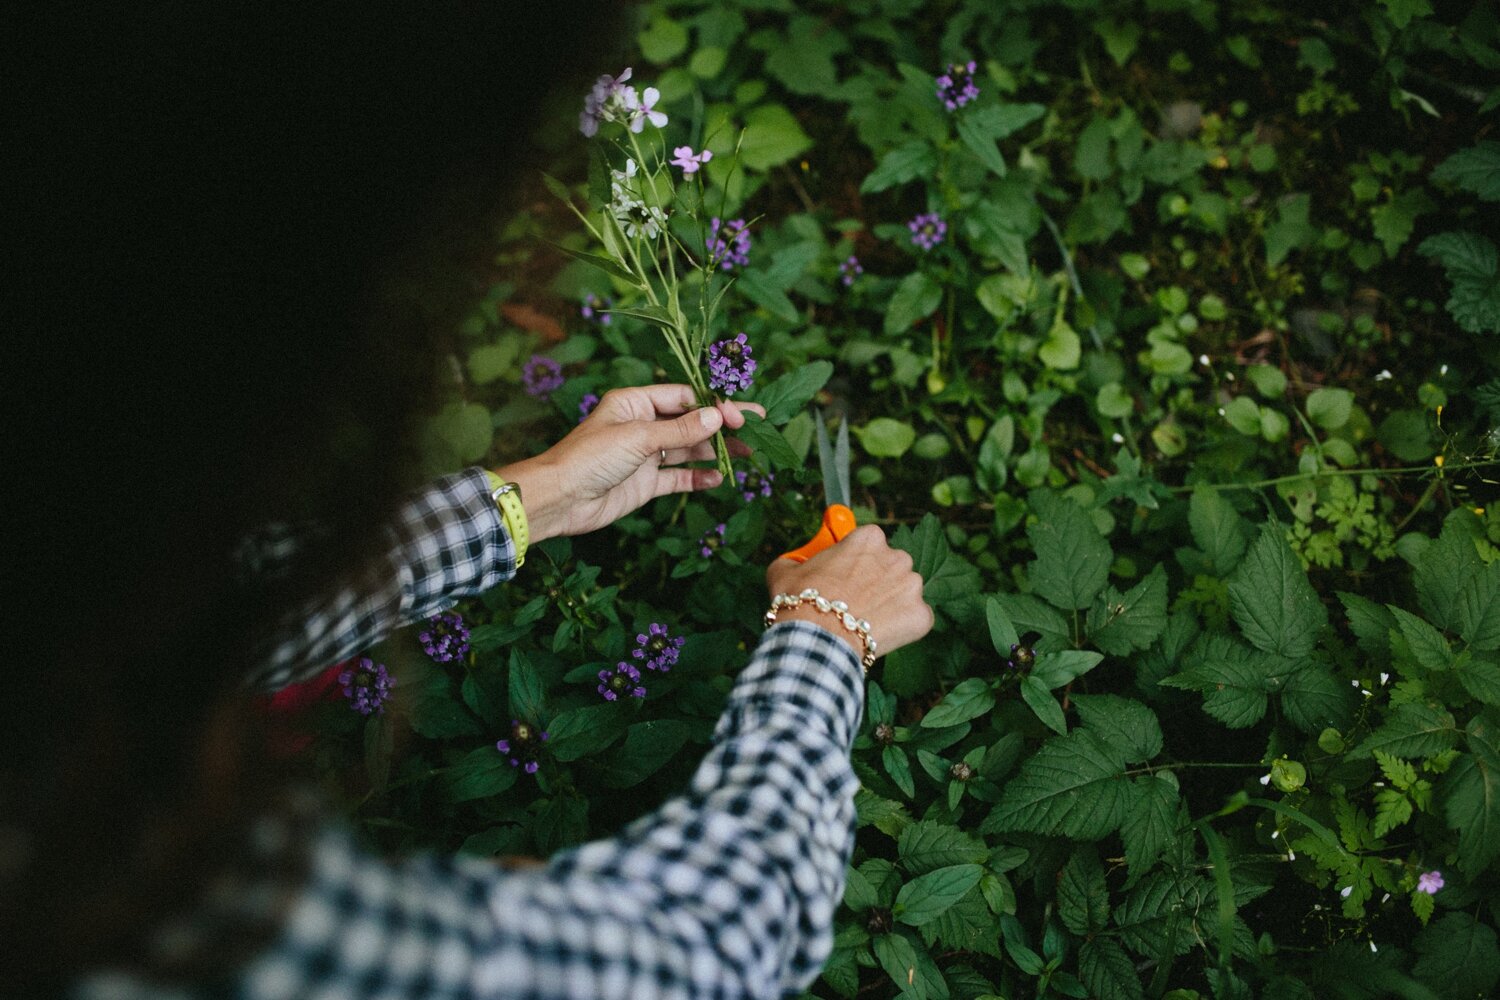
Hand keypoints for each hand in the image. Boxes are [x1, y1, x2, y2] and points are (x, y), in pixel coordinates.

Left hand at [494, 385, 762, 540]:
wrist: (560, 500)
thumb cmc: (589, 458)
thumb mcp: (638, 437)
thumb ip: (680, 430)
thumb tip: (717, 416)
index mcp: (635, 402)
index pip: (684, 397)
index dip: (714, 405)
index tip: (741, 415)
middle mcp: (642, 425)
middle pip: (690, 422)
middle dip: (722, 426)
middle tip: (757, 429)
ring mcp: (645, 455)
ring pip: (689, 450)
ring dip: (716, 451)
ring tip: (747, 454)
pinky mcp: (646, 483)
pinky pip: (679, 477)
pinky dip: (699, 477)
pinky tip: (720, 478)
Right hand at [766, 524, 932, 661]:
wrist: (818, 639)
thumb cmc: (801, 601)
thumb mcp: (785, 570)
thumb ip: (795, 559)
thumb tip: (792, 563)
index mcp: (869, 538)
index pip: (868, 543)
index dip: (855, 560)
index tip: (844, 574)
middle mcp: (897, 556)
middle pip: (890, 567)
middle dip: (876, 581)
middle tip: (852, 601)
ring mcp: (913, 587)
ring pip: (904, 593)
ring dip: (890, 604)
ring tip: (863, 621)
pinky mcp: (922, 616)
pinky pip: (915, 620)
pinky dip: (901, 627)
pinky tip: (878, 635)